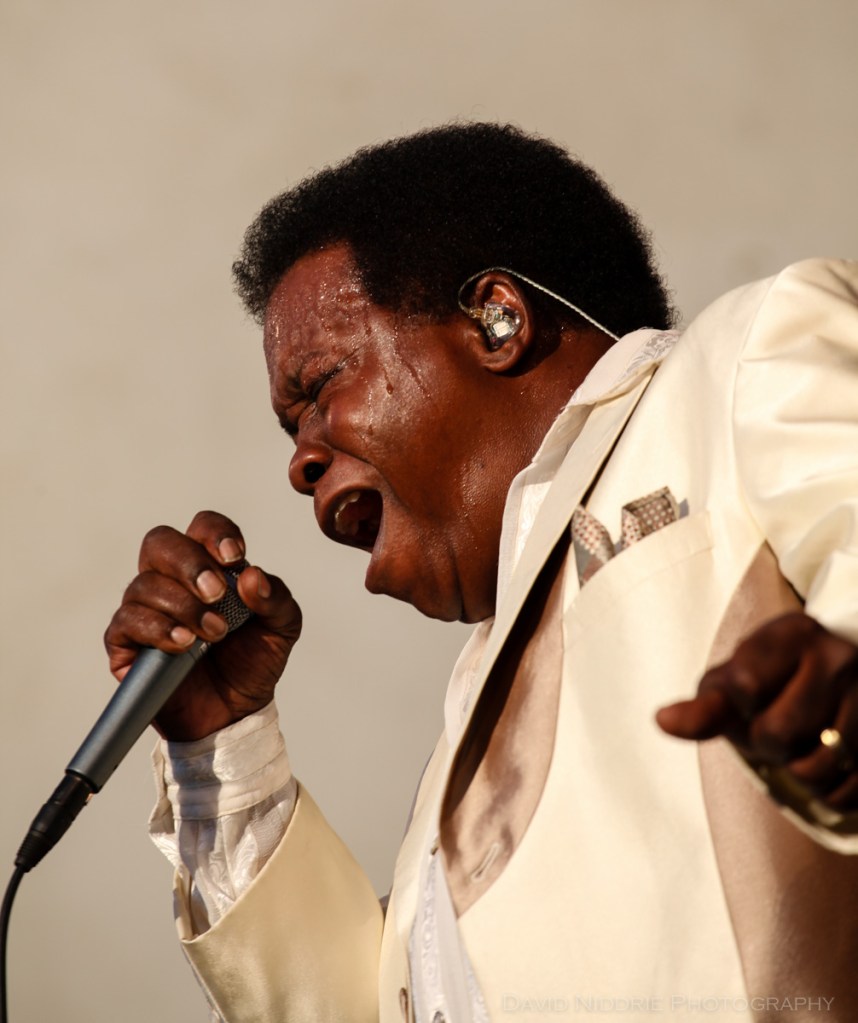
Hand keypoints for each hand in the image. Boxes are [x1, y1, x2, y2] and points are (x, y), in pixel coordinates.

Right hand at [104, 510, 301, 741]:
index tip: (234, 556)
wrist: (236, 712)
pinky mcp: (125, 644)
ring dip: (183, 607)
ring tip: (213, 634)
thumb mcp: (282, 627)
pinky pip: (125, 622)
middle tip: (217, 594)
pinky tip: (183, 644)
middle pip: (160, 542)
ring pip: (143, 585)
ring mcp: (144, 610)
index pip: (202, 527)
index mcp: (210, 565)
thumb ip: (275, 597)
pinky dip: (157, 629)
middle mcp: (171, 580)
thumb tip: (251, 576)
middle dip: (190, 564)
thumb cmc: (253, 660)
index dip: (214, 533)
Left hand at [656, 612, 857, 810]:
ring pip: (813, 769)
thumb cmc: (773, 676)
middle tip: (770, 727)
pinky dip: (825, 792)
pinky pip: (844, 793)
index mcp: (794, 634)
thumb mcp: (736, 677)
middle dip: (761, 743)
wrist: (840, 667)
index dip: (737, 707)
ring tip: (796, 746)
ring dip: (793, 771)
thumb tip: (662, 721)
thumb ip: (705, 704)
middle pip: (777, 734)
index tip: (747, 698)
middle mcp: (838, 659)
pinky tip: (824, 763)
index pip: (745, 687)